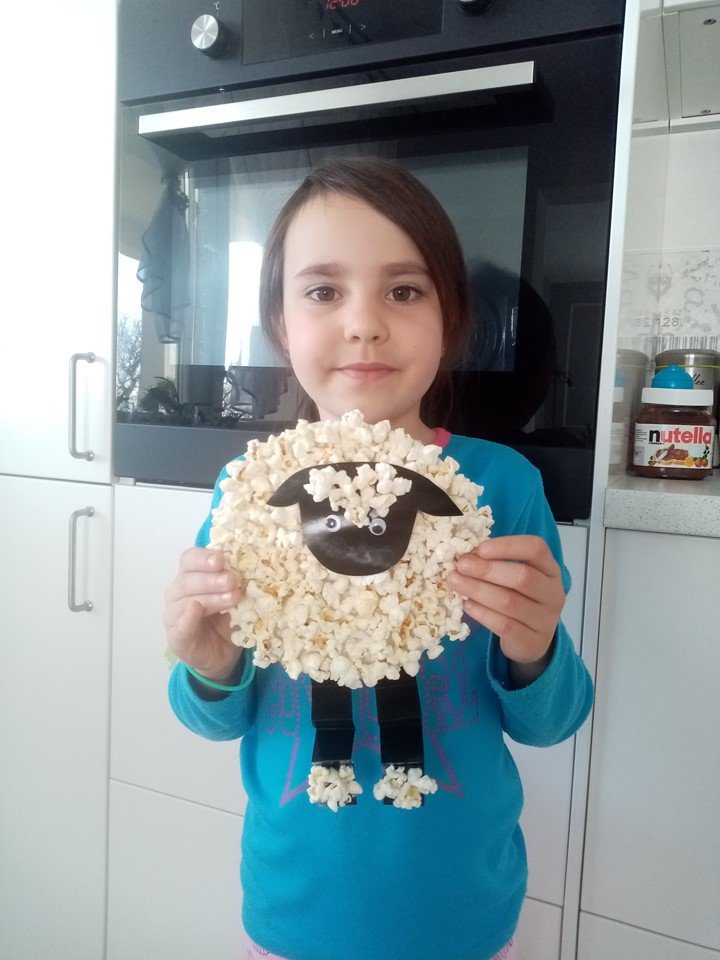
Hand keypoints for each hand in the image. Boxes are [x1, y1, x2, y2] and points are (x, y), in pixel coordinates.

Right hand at [164, 547, 245, 682]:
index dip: (204, 557)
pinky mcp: (176, 637)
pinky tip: (196, 609)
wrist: (222, 654)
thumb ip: (238, 583)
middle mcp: (178, 592)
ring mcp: (174, 614)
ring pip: (186, 600)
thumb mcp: (236, 597)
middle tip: (232, 580)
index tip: (221, 560)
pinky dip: (188, 617)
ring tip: (233, 597)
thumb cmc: (227, 619)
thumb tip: (254, 569)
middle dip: (212, 578)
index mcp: (191, 576)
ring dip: (210, 597)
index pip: (189, 559)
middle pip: (188, 578)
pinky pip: (180, 625)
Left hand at [446, 535, 565, 671]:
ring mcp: (545, 619)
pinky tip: (467, 605)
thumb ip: (498, 564)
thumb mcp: (517, 578)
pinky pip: (504, 625)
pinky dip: (482, 613)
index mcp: (550, 570)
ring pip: (510, 602)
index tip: (480, 548)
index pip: (536, 549)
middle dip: (487, 570)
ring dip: (478, 590)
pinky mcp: (531, 641)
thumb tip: (466, 555)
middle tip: (460, 566)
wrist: (531, 641)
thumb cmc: (520, 600)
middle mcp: (553, 593)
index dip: (507, 546)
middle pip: (523, 577)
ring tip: (455, 582)